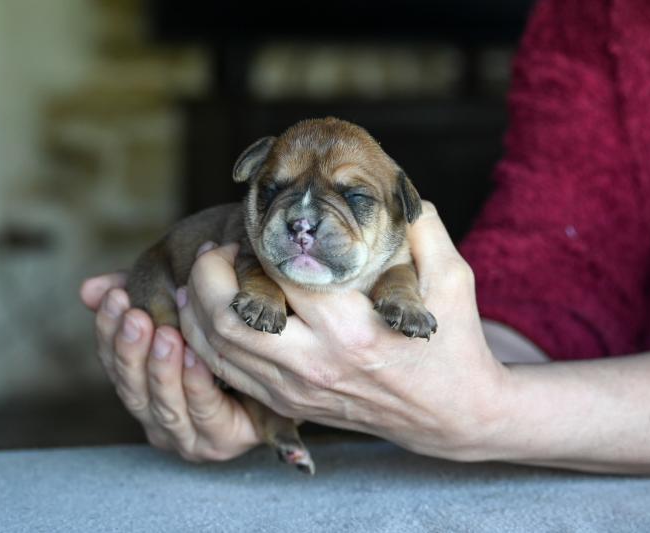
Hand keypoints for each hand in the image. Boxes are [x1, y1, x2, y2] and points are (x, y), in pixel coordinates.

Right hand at [80, 269, 259, 461]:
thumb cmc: (225, 342)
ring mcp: (186, 436)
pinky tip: (199, 359)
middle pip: (131, 386)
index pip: (112, 360)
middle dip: (131, 350)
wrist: (281, 375)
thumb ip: (139, 298)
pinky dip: (197, 386)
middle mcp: (156, 416)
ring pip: (164, 405)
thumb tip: (88, 290)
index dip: (109, 329)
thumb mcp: (181, 312)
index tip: (116, 297)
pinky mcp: (219, 442)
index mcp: (140, 386)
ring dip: (162, 369)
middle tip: (137, 316)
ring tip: (167, 335)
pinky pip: (204, 414)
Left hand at [177, 202, 509, 460]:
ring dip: (196, 308)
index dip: (254, 241)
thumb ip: (419, 225)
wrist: (453, 415)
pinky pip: (228, 375)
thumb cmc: (451, 343)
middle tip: (213, 251)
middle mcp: (315, 363)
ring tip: (203, 277)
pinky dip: (206, 343)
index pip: (279, 274)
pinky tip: (209, 316)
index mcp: (350, 327)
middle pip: (229, 318)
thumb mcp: (451, 277)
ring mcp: (297, 390)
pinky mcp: (290, 406)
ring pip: (217, 350)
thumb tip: (385, 183)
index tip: (252, 223)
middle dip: (205, 276)